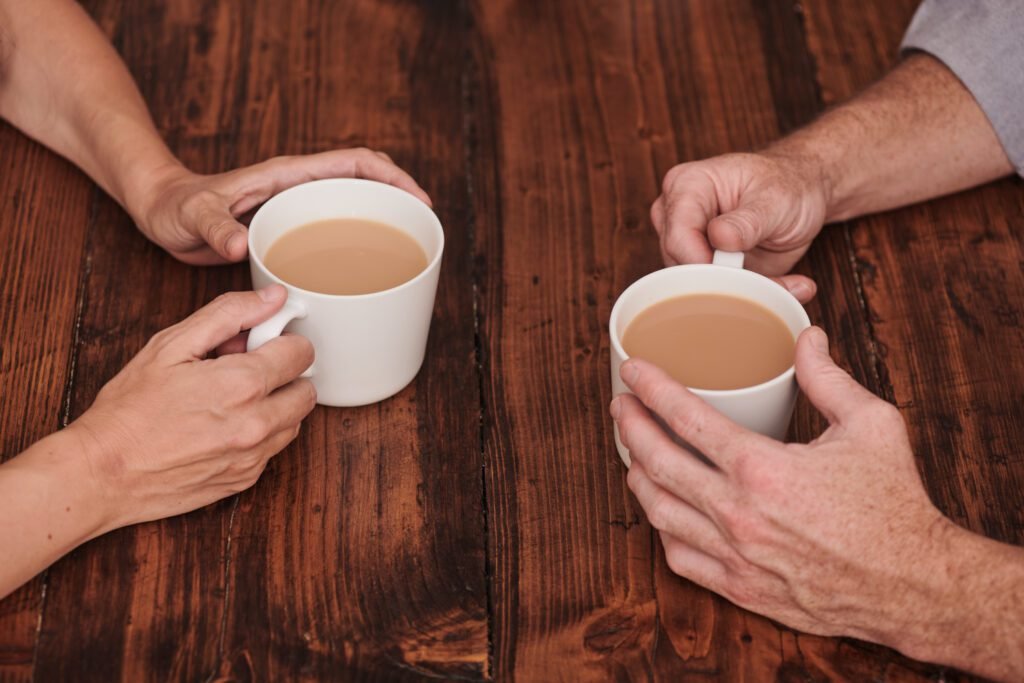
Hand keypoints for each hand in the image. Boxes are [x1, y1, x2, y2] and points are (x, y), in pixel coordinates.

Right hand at [68, 285, 315, 528]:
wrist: (103, 473)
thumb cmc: (130, 409)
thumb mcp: (172, 345)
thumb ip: (229, 314)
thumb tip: (274, 297)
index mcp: (243, 384)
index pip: (302, 353)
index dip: (283, 342)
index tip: (263, 344)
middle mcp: (257, 424)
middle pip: (306, 390)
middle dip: (284, 376)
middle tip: (247, 371)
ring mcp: (254, 456)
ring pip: (294, 422)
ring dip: (275, 406)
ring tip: (231, 401)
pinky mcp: (245, 479)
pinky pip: (272, 450)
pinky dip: (259, 435)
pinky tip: (222, 427)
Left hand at [130, 148, 430, 264]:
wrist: (159, 211)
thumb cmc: (175, 207)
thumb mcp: (192, 217)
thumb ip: (217, 229)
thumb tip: (243, 247)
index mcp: (287, 176)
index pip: (354, 163)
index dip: (392, 177)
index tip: (417, 200)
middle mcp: (297, 187)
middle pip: (365, 182)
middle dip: (399, 199)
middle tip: (421, 231)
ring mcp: (295, 207)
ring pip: (351, 206)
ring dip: (379, 221)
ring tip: (402, 251)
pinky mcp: (288, 227)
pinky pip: (331, 229)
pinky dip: (354, 243)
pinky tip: (359, 273)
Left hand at [609, 327, 954, 655]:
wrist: (914, 584)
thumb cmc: (895, 506)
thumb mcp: (871, 425)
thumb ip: (827, 377)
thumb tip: (806, 338)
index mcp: (762, 468)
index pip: (685, 417)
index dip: (651, 388)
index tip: (633, 371)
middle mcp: (738, 513)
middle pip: (657, 462)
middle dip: (629, 427)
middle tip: (621, 405)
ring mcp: (734, 555)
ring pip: (659, 512)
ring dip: (637, 476)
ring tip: (632, 452)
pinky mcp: (740, 588)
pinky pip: (679, 557)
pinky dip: (662, 529)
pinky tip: (662, 509)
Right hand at [652, 152, 828, 302]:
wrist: (803, 195)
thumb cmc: (787, 185)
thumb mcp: (775, 199)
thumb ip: (747, 221)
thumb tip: (719, 238)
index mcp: (687, 185)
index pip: (677, 236)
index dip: (703, 262)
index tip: (737, 273)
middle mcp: (677, 214)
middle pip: (680, 265)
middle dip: (723, 281)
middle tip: (767, 282)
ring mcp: (687, 242)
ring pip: (694, 285)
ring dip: (739, 291)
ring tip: (778, 282)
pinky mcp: (702, 265)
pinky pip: (712, 293)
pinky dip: (746, 296)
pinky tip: (777, 286)